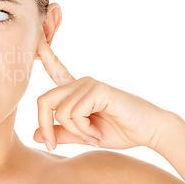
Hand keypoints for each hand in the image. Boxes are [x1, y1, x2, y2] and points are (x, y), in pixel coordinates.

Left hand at [33, 32, 171, 151]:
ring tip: (93, 136)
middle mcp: (80, 83)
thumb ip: (61, 133)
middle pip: (43, 100)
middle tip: (53, 145)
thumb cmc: (120, 131)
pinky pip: (74, 114)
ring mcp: (88, 84)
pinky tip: (98, 133)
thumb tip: (33, 134)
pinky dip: (83, 130)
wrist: (150, 132)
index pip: (56, 70)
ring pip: (60, 112)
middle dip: (45, 127)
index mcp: (76, 91)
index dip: (44, 55)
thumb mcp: (84, 136)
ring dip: (75, 132)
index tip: (37, 38)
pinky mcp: (97, 89)